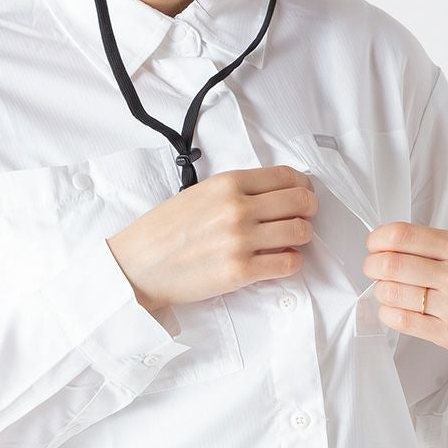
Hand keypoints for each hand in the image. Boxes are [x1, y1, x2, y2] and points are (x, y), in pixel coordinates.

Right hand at [106, 165, 316, 312]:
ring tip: (291, 242)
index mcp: (228, 183)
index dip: (304, 186)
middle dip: (309, 210)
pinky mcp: (241, 271)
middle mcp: (238, 208)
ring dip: (302, 237)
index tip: (304, 194)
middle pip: (301, 202)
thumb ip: (236, 191)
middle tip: (304, 218)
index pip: (287, 176)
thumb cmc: (164, 230)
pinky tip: (281, 261)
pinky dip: (292, 262)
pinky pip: (289, 264)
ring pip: (300, 232)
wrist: (138, 265)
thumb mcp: (199, 193)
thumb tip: (272, 194)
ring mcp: (241, 239)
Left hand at [362, 221, 447, 356]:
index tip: (374, 244)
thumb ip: (432, 246)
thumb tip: (387, 245)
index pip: (401, 236)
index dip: (377, 239)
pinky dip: (388, 312)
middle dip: (371, 265)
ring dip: (380, 290)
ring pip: (391, 294)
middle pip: (389, 265)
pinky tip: (394, 308)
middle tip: (373, 267)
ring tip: (389, 288)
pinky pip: (401, 321)